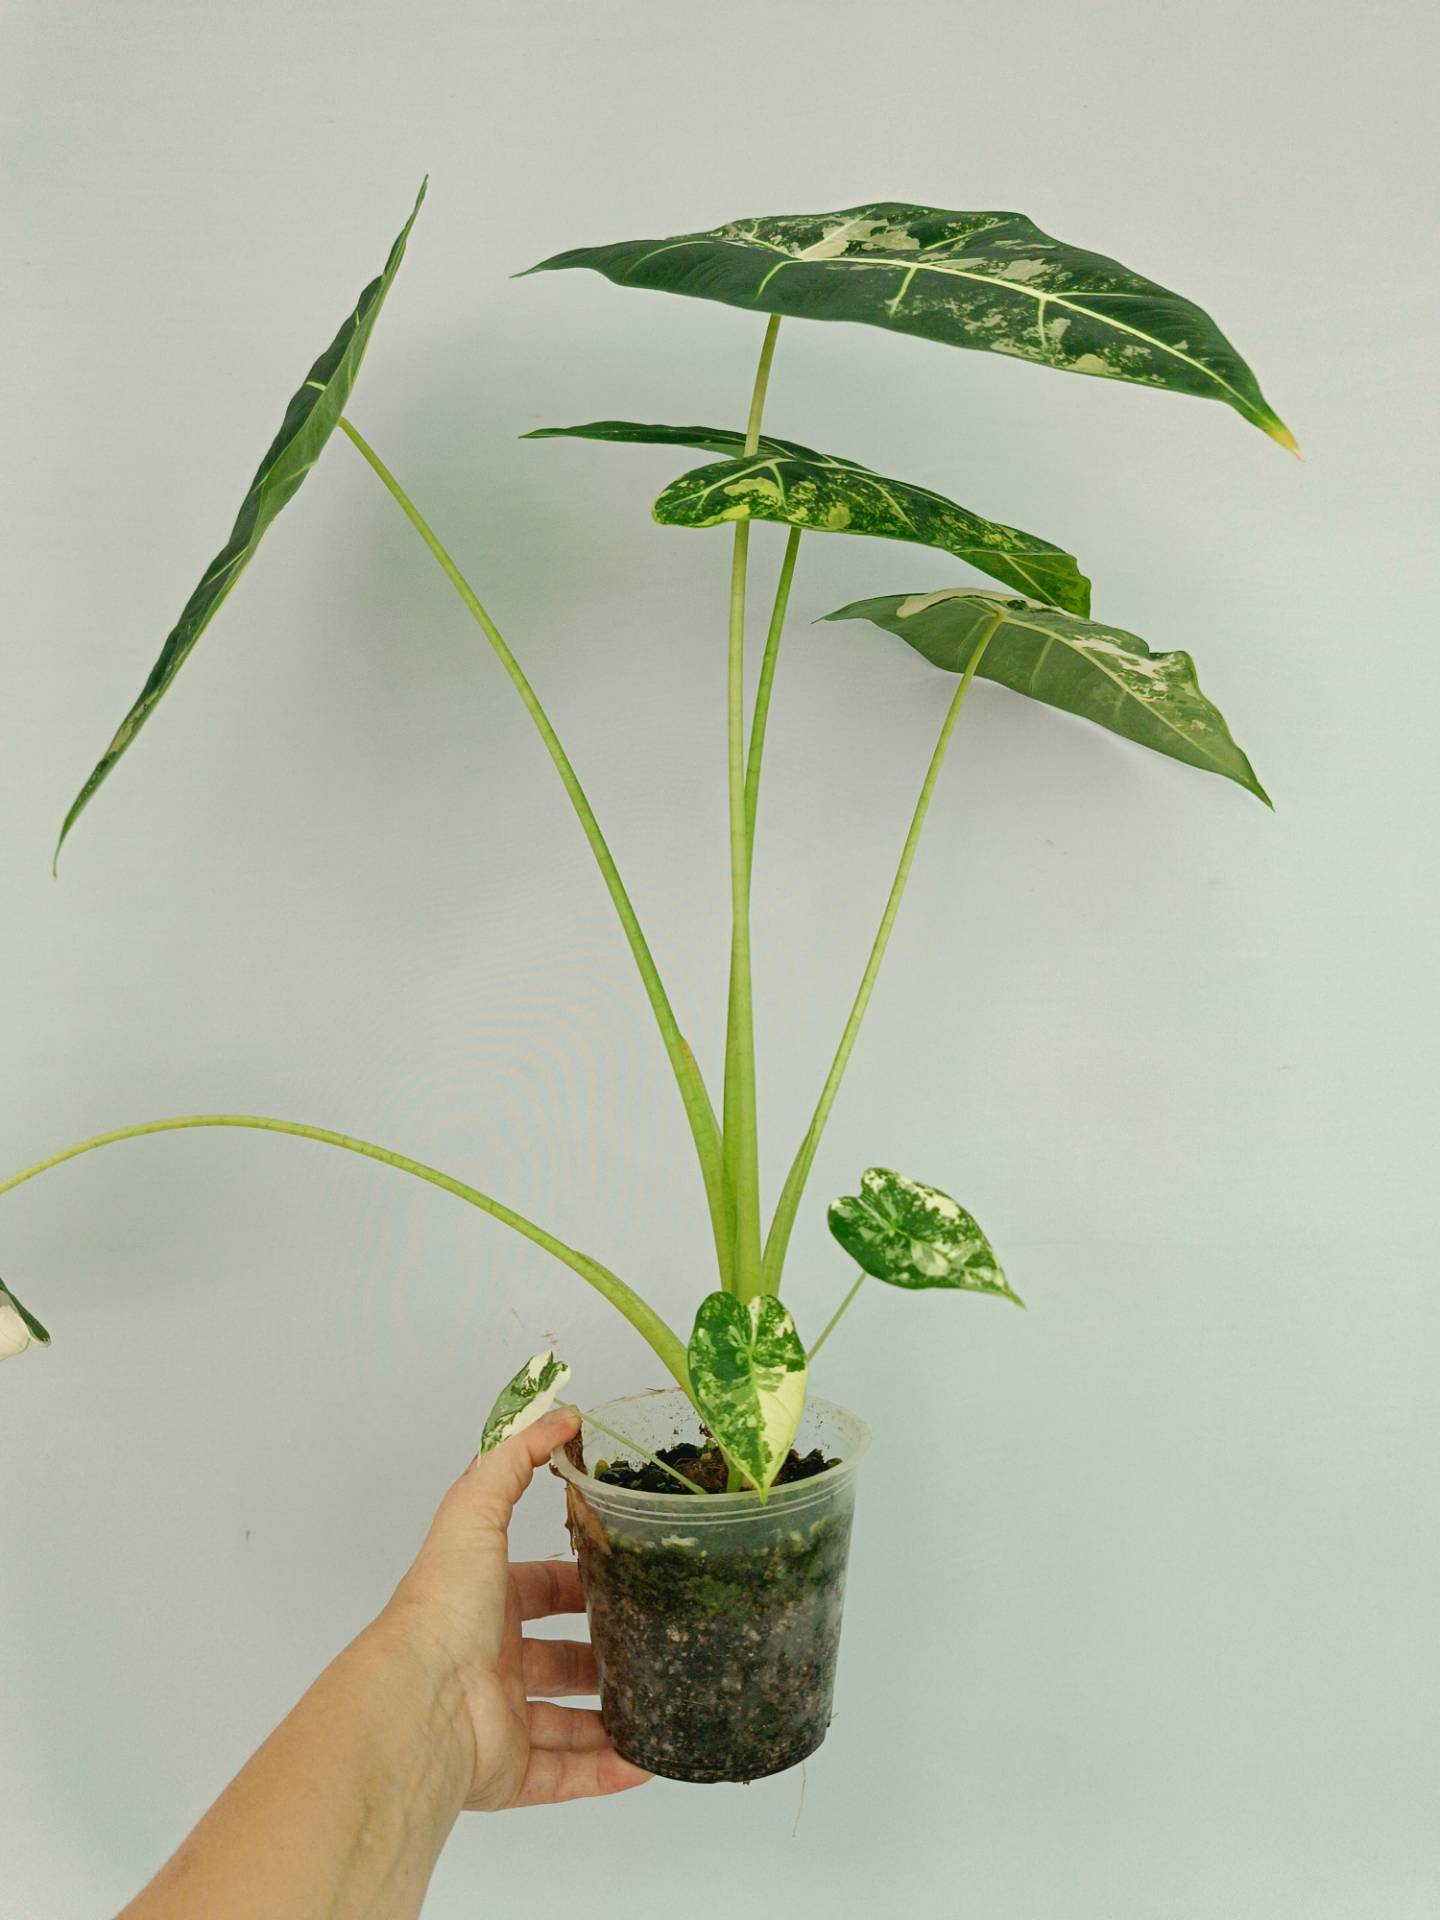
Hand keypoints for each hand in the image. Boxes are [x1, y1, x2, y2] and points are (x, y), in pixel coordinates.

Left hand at [376, 1407, 651, 1810]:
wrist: (419, 1704)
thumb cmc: (445, 1605)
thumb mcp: (475, 1511)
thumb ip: (512, 1460)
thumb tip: (558, 1416)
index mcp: (482, 1603)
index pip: (537, 1587)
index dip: (576, 1580)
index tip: (624, 1574)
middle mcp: (488, 1661)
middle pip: (554, 1655)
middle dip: (599, 1650)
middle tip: (651, 1641)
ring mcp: (498, 1719)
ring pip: (564, 1719)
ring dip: (610, 1714)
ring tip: (662, 1701)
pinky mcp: (508, 1772)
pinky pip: (563, 1776)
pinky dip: (604, 1771)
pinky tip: (647, 1760)